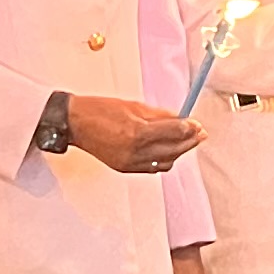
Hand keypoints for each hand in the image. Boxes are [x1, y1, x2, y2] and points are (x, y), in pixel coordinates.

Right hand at [60, 95, 199, 175]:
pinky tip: (168, 151)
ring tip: (186, 141)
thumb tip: (180, 119)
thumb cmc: (100, 109)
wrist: (75, 123)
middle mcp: (134, 151)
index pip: (173, 132)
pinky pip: (152, 168)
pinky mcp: (123, 168)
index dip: (189, 128)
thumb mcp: (133, 105)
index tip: (197, 124)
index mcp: (137, 132)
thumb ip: (158, 115)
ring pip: (165, 162)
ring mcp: (129, 163)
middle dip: (188, 141)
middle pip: (173, 150)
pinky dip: (163, 160)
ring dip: (178, 152)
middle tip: (199, 133)